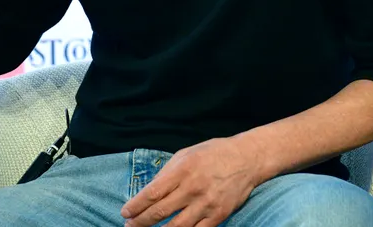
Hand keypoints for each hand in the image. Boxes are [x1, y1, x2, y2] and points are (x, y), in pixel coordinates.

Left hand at [121, 137, 263, 226]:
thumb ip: (167, 173)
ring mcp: (207, 204)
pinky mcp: (219, 215)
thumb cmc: (213, 154)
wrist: (247, 159)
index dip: (136, 206)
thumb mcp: (186, 154)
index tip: (125, 212)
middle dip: (141, 221)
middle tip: (130, 225)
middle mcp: (193, 188)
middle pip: (160, 211)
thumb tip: (148, 191)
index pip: (152, 193)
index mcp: (183, 170)